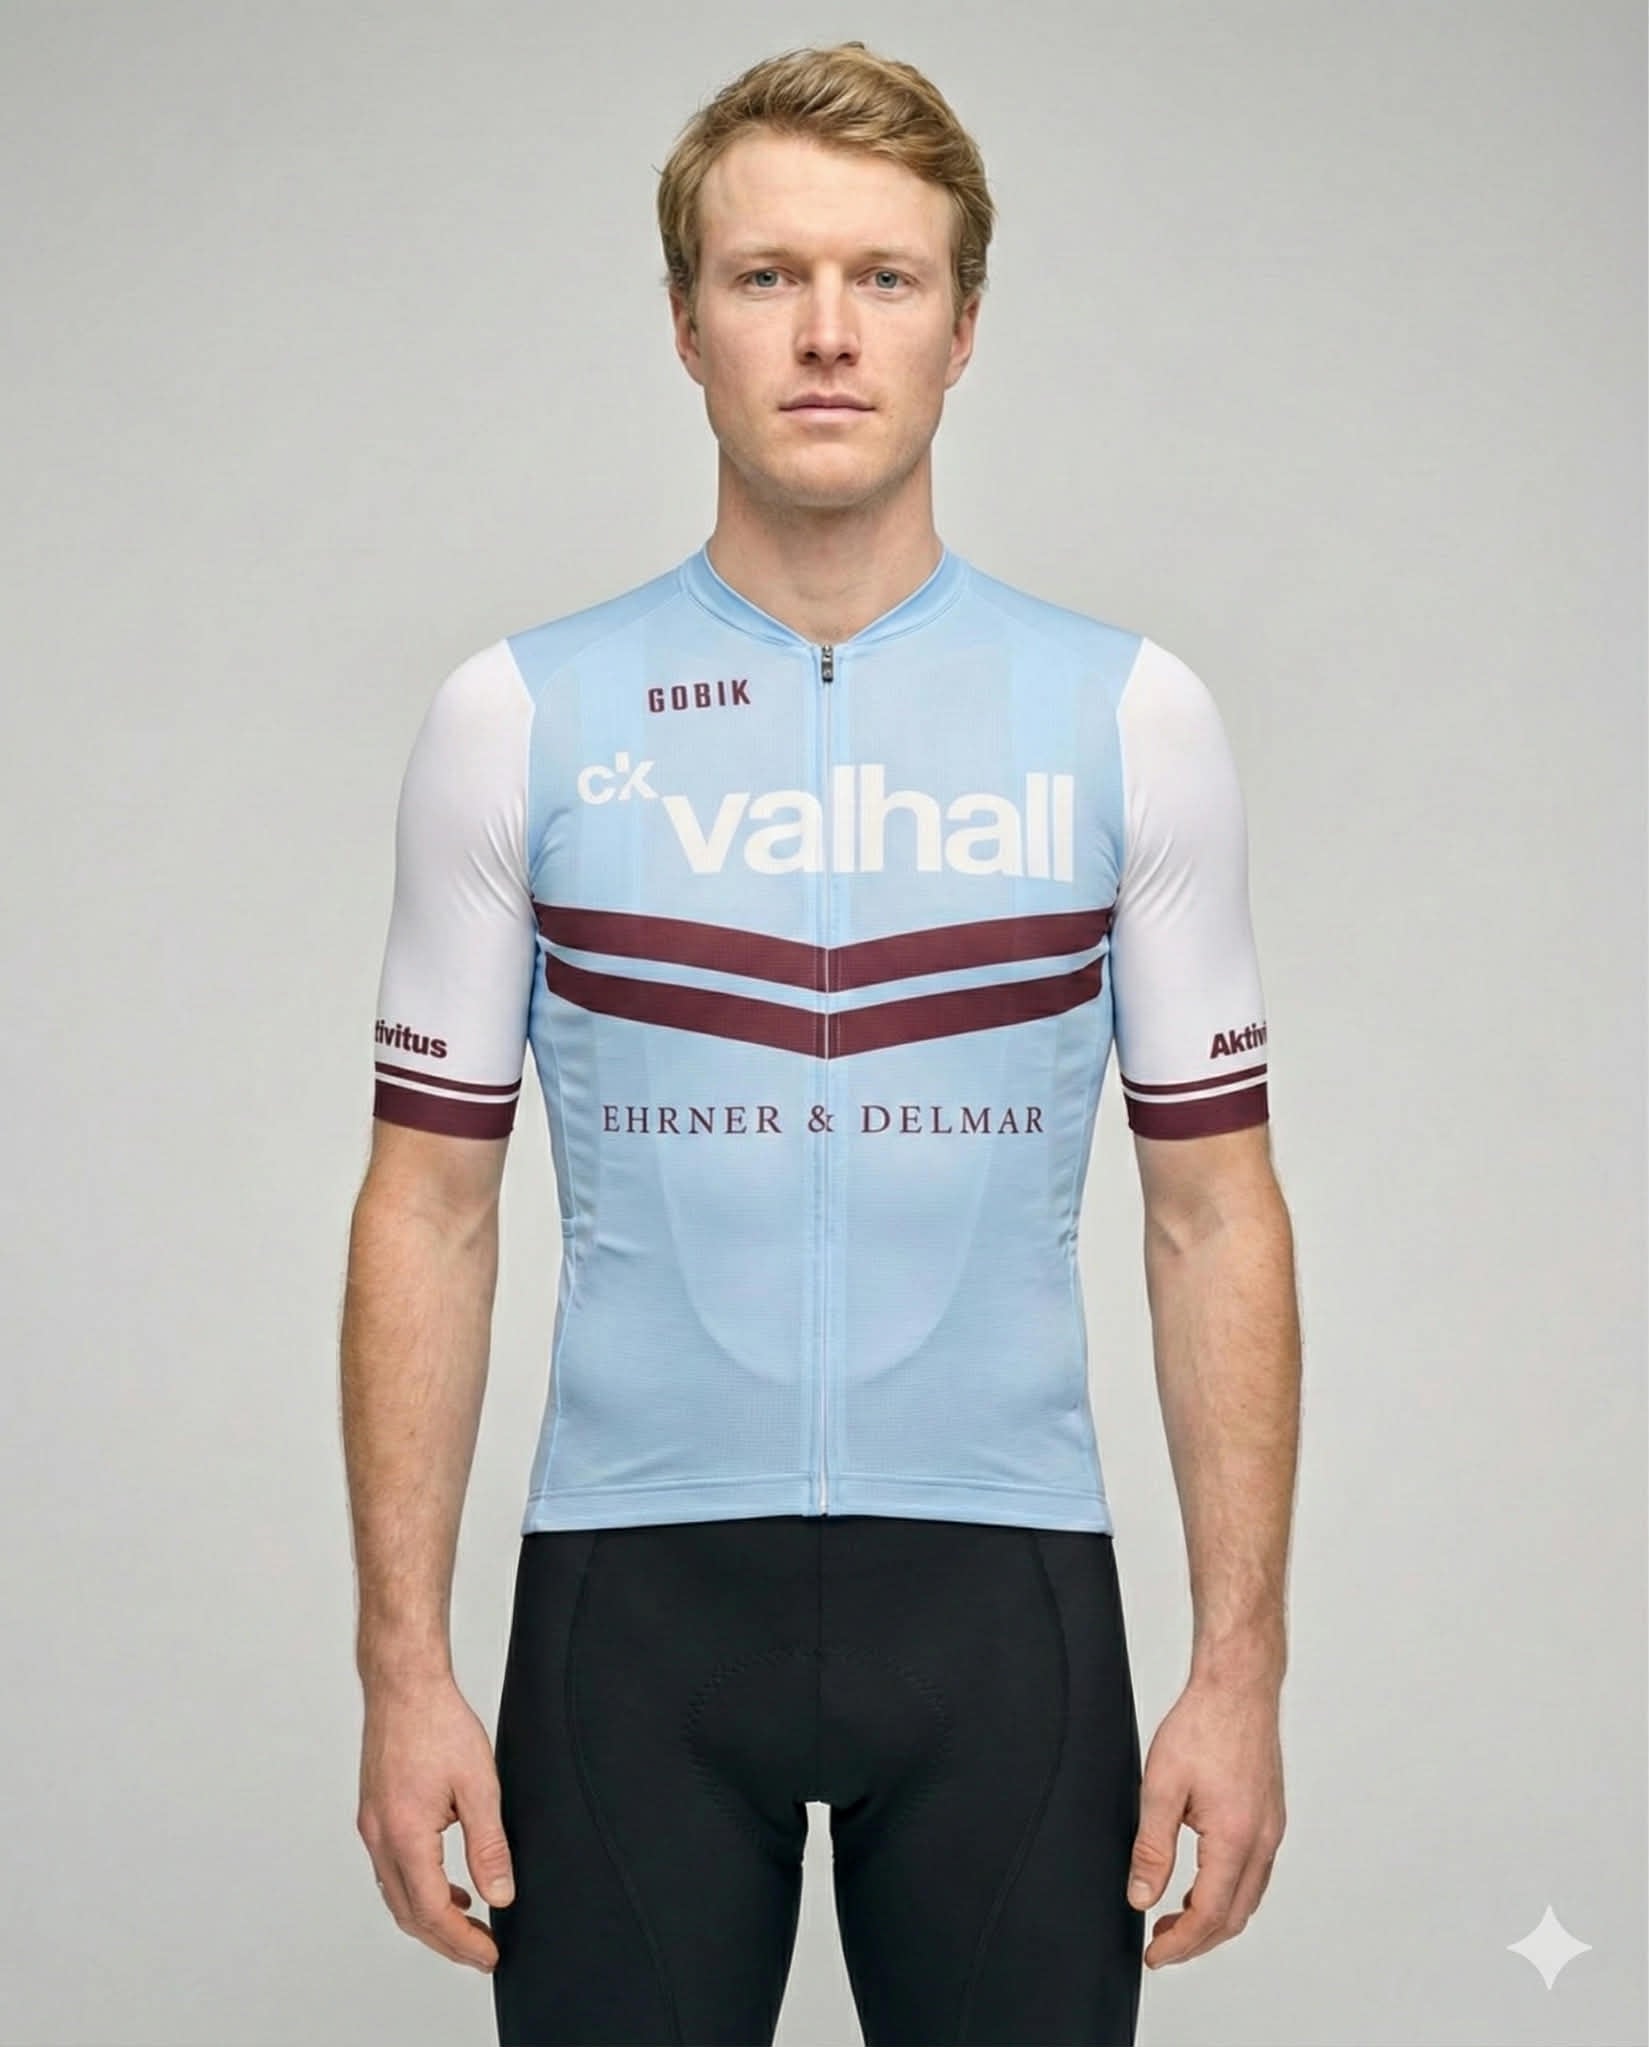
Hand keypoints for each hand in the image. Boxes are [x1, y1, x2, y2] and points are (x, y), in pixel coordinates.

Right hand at [356, 1674, 515, 1972]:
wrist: (404, 1685)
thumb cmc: (439, 1724)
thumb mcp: (479, 1785)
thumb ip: (489, 1845)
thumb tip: (500, 1894)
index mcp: (405, 1835)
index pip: (432, 1912)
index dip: (462, 1942)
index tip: (489, 1955)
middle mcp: (380, 1837)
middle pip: (409, 1914)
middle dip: (446, 1941)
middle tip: (481, 1952)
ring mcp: (372, 1826)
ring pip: (396, 1895)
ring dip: (430, 1918)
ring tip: (468, 1924)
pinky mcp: (373, 1814)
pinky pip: (391, 1870)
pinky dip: (417, 1889)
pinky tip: (446, 1885)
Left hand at [1125, 1671, 1284, 1968]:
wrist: (1237, 1686)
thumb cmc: (1202, 1725)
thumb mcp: (1160, 1787)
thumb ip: (1151, 1848)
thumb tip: (1142, 1897)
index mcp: (1236, 1838)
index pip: (1210, 1915)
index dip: (1180, 1945)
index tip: (1154, 1956)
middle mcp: (1263, 1840)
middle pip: (1235, 1916)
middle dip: (1198, 1940)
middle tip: (1160, 1944)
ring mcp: (1271, 1828)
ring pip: (1249, 1897)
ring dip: (1214, 1918)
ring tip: (1175, 1918)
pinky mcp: (1270, 1816)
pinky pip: (1255, 1872)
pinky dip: (1229, 1891)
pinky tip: (1202, 1883)